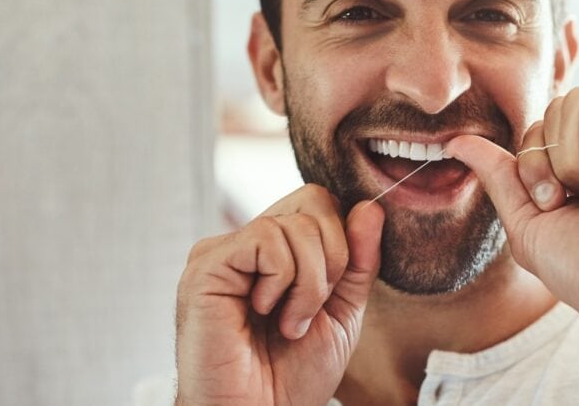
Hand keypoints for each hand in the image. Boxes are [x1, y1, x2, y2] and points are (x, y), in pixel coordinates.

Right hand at [174, 185, 383, 405]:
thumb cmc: (292, 376)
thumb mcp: (343, 312)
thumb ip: (358, 260)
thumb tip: (370, 208)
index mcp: (276, 251)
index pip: (322, 204)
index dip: (344, 243)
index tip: (332, 295)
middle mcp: (248, 244)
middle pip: (315, 202)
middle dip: (334, 261)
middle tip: (309, 312)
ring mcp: (224, 250)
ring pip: (296, 223)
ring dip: (309, 283)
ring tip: (288, 322)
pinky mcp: (207, 265)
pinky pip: (266, 238)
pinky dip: (282, 281)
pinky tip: (264, 312)